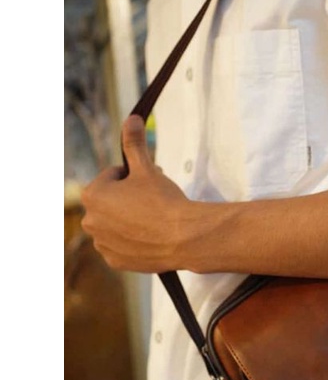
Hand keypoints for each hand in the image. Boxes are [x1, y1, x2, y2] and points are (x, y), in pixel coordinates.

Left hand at [81, 115, 190, 272]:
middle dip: (128, 199)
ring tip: (153, 221)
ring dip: (128, 221)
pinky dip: (133, 242)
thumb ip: (134, 143)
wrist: (185, 237)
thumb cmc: (164, 201)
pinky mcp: (116, 261)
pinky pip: (121, 247)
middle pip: (111, 202)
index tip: (149, 184)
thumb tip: (131, 118)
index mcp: (93, 195)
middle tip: (153, 202)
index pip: (112, 177)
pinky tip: (150, 238)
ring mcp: (103, 244)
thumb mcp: (147, 168)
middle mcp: (90, 221)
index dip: (133, 177)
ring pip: (116, 225)